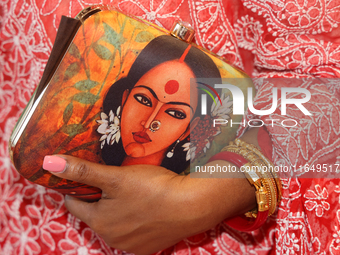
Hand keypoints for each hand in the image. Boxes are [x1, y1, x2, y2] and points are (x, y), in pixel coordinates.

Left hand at [43, 156, 255, 254]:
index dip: (78, 188)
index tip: (86, 176)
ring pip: (115, 222)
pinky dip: (135, 219)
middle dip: (100, 198)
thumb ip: (82, 170)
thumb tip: (48, 163)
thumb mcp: (115, 176)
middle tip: (113, 180)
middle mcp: (112, 239)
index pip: (75, 204)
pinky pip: (133, 231)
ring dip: (118, 208)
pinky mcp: (149, 247)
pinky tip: (147, 206)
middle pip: (96, 214)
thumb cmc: (153, 188)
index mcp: (99, 222)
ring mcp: (132, 245)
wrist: (193, 205)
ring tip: (132, 191)